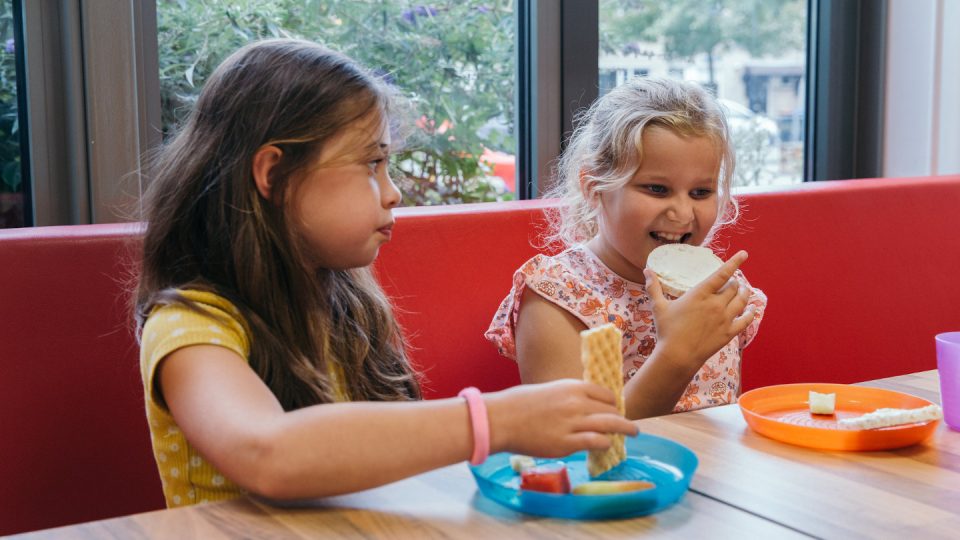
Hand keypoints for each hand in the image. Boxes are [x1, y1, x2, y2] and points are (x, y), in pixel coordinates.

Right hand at [485, 379, 638, 457]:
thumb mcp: (548, 390)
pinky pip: (596, 442)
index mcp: (571, 387)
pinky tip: (607, 446)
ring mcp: (573, 423)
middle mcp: (576, 403)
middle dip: (621, 418)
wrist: (501, 419)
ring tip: (632, 433)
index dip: (612, 403)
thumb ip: (567, 397)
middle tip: (628, 425)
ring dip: (625, 430)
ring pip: (610, 425)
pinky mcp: (567, 443)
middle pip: (611, 410)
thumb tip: (580, 406)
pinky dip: (606, 444)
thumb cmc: (518, 404)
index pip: (605, 393)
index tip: (615, 409)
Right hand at [643, 250, 756, 372]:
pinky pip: (745, 320)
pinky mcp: (729, 333)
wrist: (678, 356)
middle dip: (735, 281)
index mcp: (700, 294)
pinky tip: (752, 309)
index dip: (734, 262)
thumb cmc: (667, 331)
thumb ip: (653, 287)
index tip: (744, 254)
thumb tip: (646, 270)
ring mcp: (724, 319)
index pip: (722, 273)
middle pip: (733, 287)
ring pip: (742, 300)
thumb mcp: (658, 307)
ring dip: (744, 293)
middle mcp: (716, 304)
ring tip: (744, 289)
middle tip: (732, 281)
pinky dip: (750, 313)